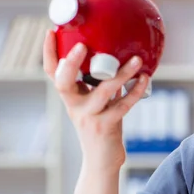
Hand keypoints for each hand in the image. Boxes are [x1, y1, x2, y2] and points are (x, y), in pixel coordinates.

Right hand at [43, 30, 149, 170]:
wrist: (101, 161)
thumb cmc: (101, 126)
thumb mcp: (94, 102)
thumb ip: (98, 83)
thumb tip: (114, 56)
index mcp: (70, 97)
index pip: (52, 73)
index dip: (49, 54)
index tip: (51, 32)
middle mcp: (75, 106)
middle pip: (63, 83)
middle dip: (71, 63)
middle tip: (82, 45)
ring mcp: (89, 117)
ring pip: (102, 92)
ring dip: (121, 74)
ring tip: (137, 59)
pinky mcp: (106, 126)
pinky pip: (123, 105)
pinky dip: (135, 91)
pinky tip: (145, 79)